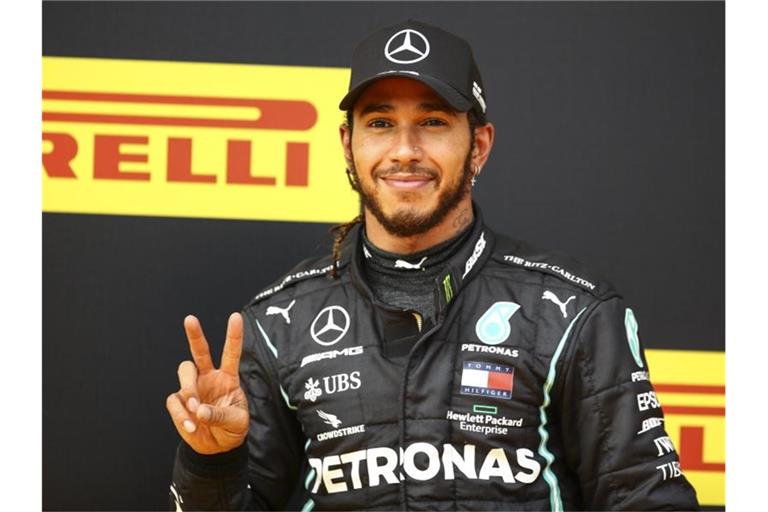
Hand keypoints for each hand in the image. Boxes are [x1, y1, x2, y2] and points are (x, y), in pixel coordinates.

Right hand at [166, 313, 248, 454]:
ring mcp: (192, 388)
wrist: (217, 448)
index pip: (231, 353)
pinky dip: (181, 415)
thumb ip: (220, 415)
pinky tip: (191, 427)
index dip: (234, 335)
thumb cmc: (232, 429)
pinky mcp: (179, 403)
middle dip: (195, 335)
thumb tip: (199, 410)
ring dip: (189, 388)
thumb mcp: (236, 423)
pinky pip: (174, 401)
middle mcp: (208, 378)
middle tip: (190, 319)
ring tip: (195, 408)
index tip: (236, 316)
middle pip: (199, 351)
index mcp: (227, 378)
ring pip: (184, 372)